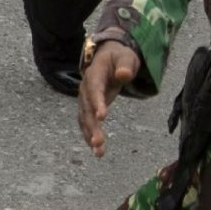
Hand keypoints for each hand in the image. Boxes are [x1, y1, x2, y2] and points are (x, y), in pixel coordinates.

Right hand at [78, 40, 139, 157]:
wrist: (107, 56)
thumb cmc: (119, 57)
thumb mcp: (126, 57)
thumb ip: (125, 66)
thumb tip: (124, 75)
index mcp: (94, 74)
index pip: (94, 88)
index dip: (97, 102)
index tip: (102, 117)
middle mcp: (86, 87)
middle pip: (86, 108)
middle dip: (92, 126)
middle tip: (99, 143)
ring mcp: (85, 98)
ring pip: (84, 118)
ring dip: (90, 135)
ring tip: (99, 152)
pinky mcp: (88, 106)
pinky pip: (86, 122)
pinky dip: (89, 135)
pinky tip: (96, 150)